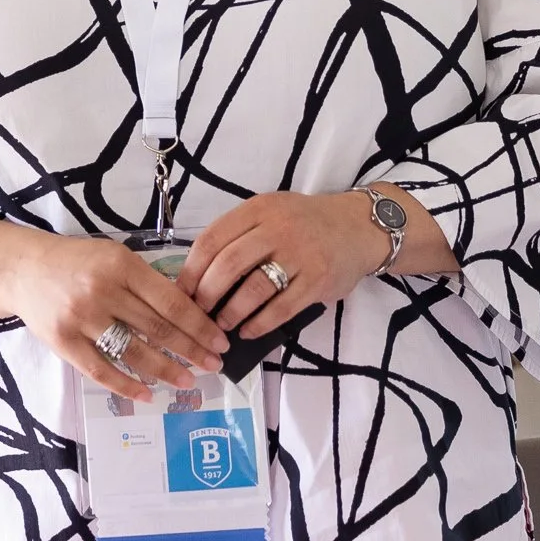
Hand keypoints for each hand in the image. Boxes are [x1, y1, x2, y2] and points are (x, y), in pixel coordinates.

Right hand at [6, 231, 229, 401]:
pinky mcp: (63, 342)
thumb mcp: (114, 257)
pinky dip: (126, 386)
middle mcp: (102, 291)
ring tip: (187, 382)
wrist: (23, 269)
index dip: (199, 325)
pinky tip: (147, 394)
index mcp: (121, 266)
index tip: (219, 341)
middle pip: (157, 329)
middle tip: (214, 366)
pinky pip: (101, 370)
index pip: (170, 301)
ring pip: (133, 352)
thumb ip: (145, 282)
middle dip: (191, 351)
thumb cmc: (76, 262)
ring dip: (165, 371)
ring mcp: (81, 318)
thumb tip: (189, 315)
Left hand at [178, 191, 390, 343]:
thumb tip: (200, 275)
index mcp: (258, 209)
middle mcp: (278, 228)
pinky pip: (282, 308)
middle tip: (200, 312)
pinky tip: (248, 331)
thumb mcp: (270, 213)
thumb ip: (240, 235)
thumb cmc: (304, 223)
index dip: (192, 269)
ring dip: (232, 312)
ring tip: (222, 324)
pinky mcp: (318, 280)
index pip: (212, 238)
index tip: (182, 291)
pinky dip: (260, 324)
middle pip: (229, 264)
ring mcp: (300, 254)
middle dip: (207, 294)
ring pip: (254, 288)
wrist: (357, 227)